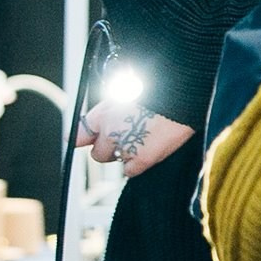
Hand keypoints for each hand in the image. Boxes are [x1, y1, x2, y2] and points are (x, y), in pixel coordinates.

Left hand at [76, 101, 193, 176]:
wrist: (183, 94)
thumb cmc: (157, 89)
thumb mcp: (123, 92)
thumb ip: (106, 111)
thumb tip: (92, 129)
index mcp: (102, 114)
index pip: (78, 136)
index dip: (84, 138)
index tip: (88, 139)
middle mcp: (109, 133)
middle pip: (97, 153)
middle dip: (109, 148)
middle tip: (127, 136)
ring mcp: (125, 147)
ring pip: (115, 160)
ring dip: (124, 154)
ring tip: (143, 138)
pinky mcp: (141, 159)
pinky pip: (129, 170)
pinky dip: (136, 164)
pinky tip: (148, 149)